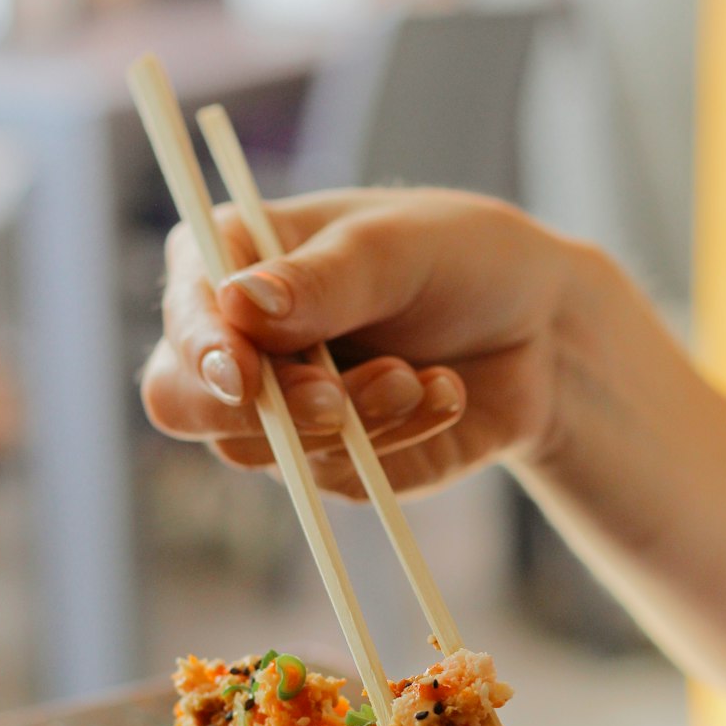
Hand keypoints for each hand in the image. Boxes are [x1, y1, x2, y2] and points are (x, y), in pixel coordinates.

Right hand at [141, 188, 585, 497]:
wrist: (542, 329)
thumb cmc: (463, 258)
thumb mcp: (399, 247)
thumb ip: (325, 279)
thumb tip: (237, 306)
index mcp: (237, 264)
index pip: (183, 314)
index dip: (199, 350)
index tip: (240, 374)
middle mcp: (244, 343)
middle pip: (185, 402)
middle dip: (267, 407)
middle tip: (334, 400)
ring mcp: (282, 411)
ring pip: (270, 449)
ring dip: (351, 419)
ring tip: (418, 375)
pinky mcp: (332, 462)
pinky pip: (339, 477)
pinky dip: (399, 440)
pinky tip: (445, 394)